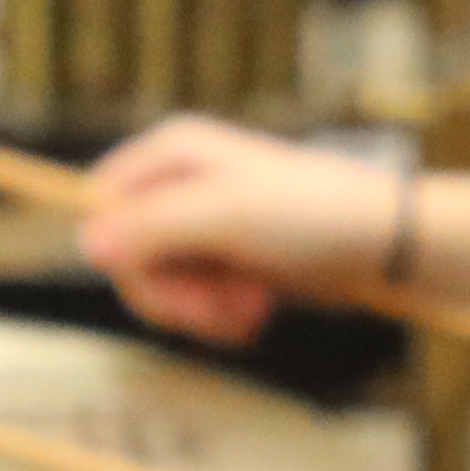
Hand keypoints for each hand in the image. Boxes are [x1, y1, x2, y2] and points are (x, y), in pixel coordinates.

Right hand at [78, 115, 404, 348]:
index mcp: (171, 154)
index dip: (124, 257)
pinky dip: (220, 316)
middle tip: (217, 310)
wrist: (385, 242)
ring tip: (248, 311)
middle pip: (129, 258)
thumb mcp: (227, 216)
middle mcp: (180, 185)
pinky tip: (256, 314)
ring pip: (161, 287)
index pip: (102, 210)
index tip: (165, 282)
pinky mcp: (226, 260)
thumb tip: (84, 243)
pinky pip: (194, 301)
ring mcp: (203, 225)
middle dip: (171, 295)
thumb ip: (153, 227)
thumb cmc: (312, 213)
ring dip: (201, 311)